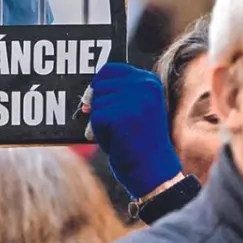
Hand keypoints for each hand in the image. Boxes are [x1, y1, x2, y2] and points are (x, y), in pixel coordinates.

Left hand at [81, 62, 181, 198]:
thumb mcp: (137, 111)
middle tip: (114, 126)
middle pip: (99, 85)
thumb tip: (86, 97)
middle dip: (99, 106)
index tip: (100, 101)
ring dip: (100, 122)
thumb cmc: (142, 144)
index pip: (110, 69)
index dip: (99, 85)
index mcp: (150, 82)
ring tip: (121, 135)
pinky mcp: (121, 115)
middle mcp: (144, 86)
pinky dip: (99, 133)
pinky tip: (117, 142)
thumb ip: (118, 96)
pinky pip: (95, 119)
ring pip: (95, 103)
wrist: (155, 173)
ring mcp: (133, 99)